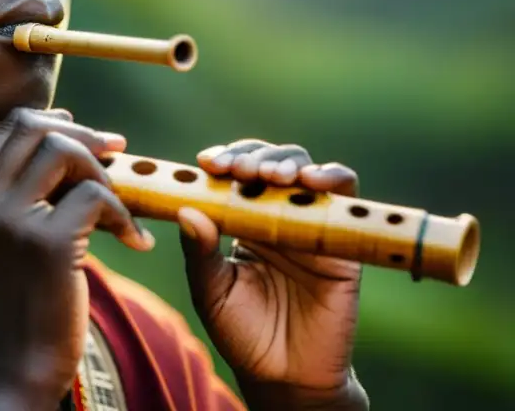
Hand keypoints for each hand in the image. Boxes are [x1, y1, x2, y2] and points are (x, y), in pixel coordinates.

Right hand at [0, 108, 153, 410]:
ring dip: (100, 172)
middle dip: (80, 134)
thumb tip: (56, 145)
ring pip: (63, 151)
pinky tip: (134, 240)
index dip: (48, 122)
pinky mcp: (47, 244)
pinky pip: (96, 196)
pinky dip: (124, 213)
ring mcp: (7, 222)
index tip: (80, 134)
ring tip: (116, 208)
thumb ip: (7, 200)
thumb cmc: (10, 311)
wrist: (9, 374)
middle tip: (114, 151)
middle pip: (31, 128)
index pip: (3, 130)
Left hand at [178, 140, 367, 409]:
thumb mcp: (210, 291)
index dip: (224, 159)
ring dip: (287, 163)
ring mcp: (309, 223)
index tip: (207, 163)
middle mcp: (275, 213)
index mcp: (240, 219)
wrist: (284, 375)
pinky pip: (346, 197)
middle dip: (252, 157)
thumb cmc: (241, 331)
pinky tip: (311, 181)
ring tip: (269, 176)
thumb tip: (186, 209)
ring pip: (305, 169)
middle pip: (268, 161)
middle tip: (238, 170)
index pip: (234, 172)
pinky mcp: (342, 239)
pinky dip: (333, 177)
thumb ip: (198, 252)